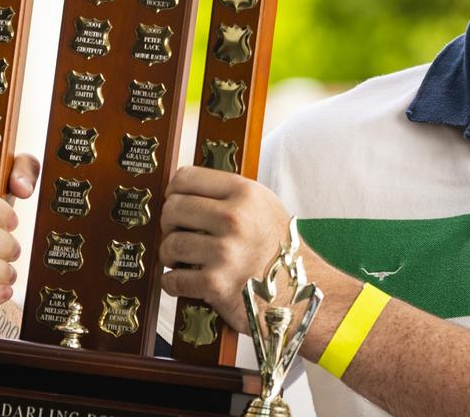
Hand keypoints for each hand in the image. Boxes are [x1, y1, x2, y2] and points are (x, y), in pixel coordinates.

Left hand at [158, 166, 291, 333]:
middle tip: (177, 233)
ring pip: (170, 244)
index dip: (174, 191)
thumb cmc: (278, 248)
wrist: (300, 291)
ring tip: (181, 259)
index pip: (186, 177)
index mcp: (245, 193)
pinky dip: (172, 282)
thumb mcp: (263, 205)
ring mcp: (225, 252)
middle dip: (169, 223)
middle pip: (173, 209)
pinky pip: (173, 279)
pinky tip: (183, 280)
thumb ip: (228, 193)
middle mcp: (235, 219)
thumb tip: (181, 191)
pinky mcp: (216, 284)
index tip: (175, 202)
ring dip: (169, 255)